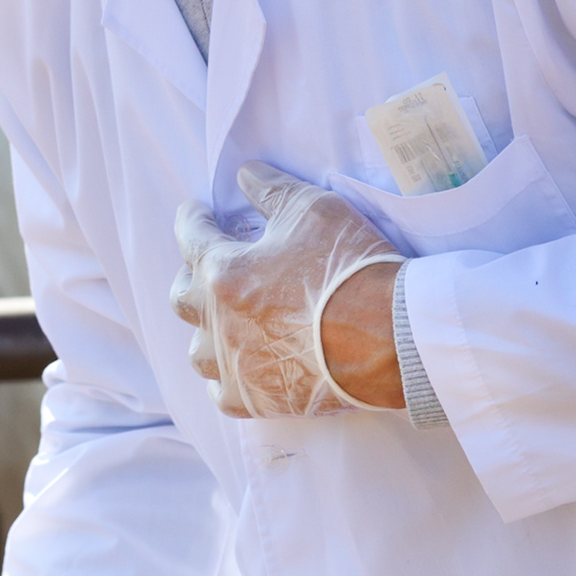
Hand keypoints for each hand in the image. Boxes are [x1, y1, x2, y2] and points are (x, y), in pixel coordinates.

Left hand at [172, 162, 405, 418]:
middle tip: (209, 266)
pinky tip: (239, 366)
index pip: (191, 237)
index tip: (195, 212)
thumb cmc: (352, 267)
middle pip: (183, 296)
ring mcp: (235, 365)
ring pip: (198, 349)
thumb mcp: (315, 209)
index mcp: (224, 272)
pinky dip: (226, 377)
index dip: (192, 220)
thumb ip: (272, 189)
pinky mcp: (256, 400)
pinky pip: (222, 392)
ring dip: (206, 330)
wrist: (392, 335)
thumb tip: (245, 175)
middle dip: (191, 275)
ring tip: (222, 319)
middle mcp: (218, 321)